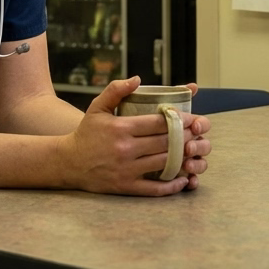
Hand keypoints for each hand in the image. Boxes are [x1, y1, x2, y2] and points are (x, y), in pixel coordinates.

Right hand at [59, 77, 208, 195]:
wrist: (68, 162)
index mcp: (121, 128)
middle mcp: (125, 149)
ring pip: (163, 163)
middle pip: (165, 142)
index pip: (158, 123)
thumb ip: (116, 90)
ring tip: (194, 152)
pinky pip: (154, 189)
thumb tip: (137, 79)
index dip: (179, 120)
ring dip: (183, 158)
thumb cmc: (86, 133)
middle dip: (186, 137)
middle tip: (199, 133)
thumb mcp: (97, 107)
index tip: (192, 117)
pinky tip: (183, 179)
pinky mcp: (126, 186)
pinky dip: (171, 186)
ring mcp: (126, 170)